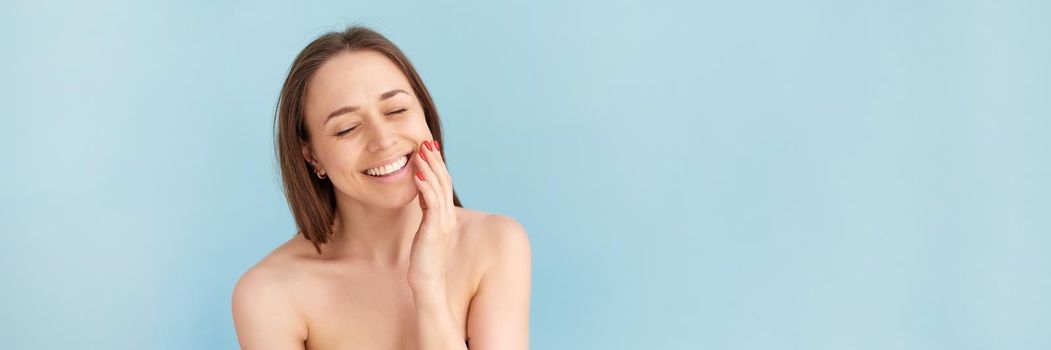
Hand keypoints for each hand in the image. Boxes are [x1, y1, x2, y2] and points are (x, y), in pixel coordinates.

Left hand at [408, 139, 456, 292]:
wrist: (427, 282)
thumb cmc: (423, 259)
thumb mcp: (425, 230)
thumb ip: (426, 212)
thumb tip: (422, 195)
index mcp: (445, 215)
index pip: (443, 183)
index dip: (437, 164)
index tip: (428, 148)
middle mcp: (447, 215)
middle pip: (443, 181)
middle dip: (434, 160)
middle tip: (426, 141)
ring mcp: (442, 222)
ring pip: (438, 188)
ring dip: (429, 168)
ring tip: (421, 152)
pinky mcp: (434, 229)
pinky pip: (432, 203)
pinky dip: (425, 187)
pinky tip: (418, 175)